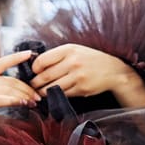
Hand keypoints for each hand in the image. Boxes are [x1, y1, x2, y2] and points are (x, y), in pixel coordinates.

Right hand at [0, 51, 39, 144]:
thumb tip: (14, 89)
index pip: (2, 62)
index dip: (16, 57)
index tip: (30, 53)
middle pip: (11, 81)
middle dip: (27, 88)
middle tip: (38, 96)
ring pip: (9, 90)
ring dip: (25, 96)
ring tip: (34, 103)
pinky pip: (2, 99)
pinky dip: (15, 101)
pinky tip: (23, 104)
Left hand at [30, 44, 144, 107]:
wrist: (113, 71)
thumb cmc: (91, 60)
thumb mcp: (76, 50)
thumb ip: (58, 55)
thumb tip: (37, 64)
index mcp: (69, 50)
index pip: (42, 60)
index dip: (34, 68)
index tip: (34, 72)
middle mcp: (73, 62)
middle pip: (45, 75)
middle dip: (35, 83)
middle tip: (31, 86)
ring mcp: (78, 76)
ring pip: (52, 87)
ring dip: (42, 91)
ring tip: (39, 92)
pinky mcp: (82, 88)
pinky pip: (63, 93)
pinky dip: (55, 95)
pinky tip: (52, 94)